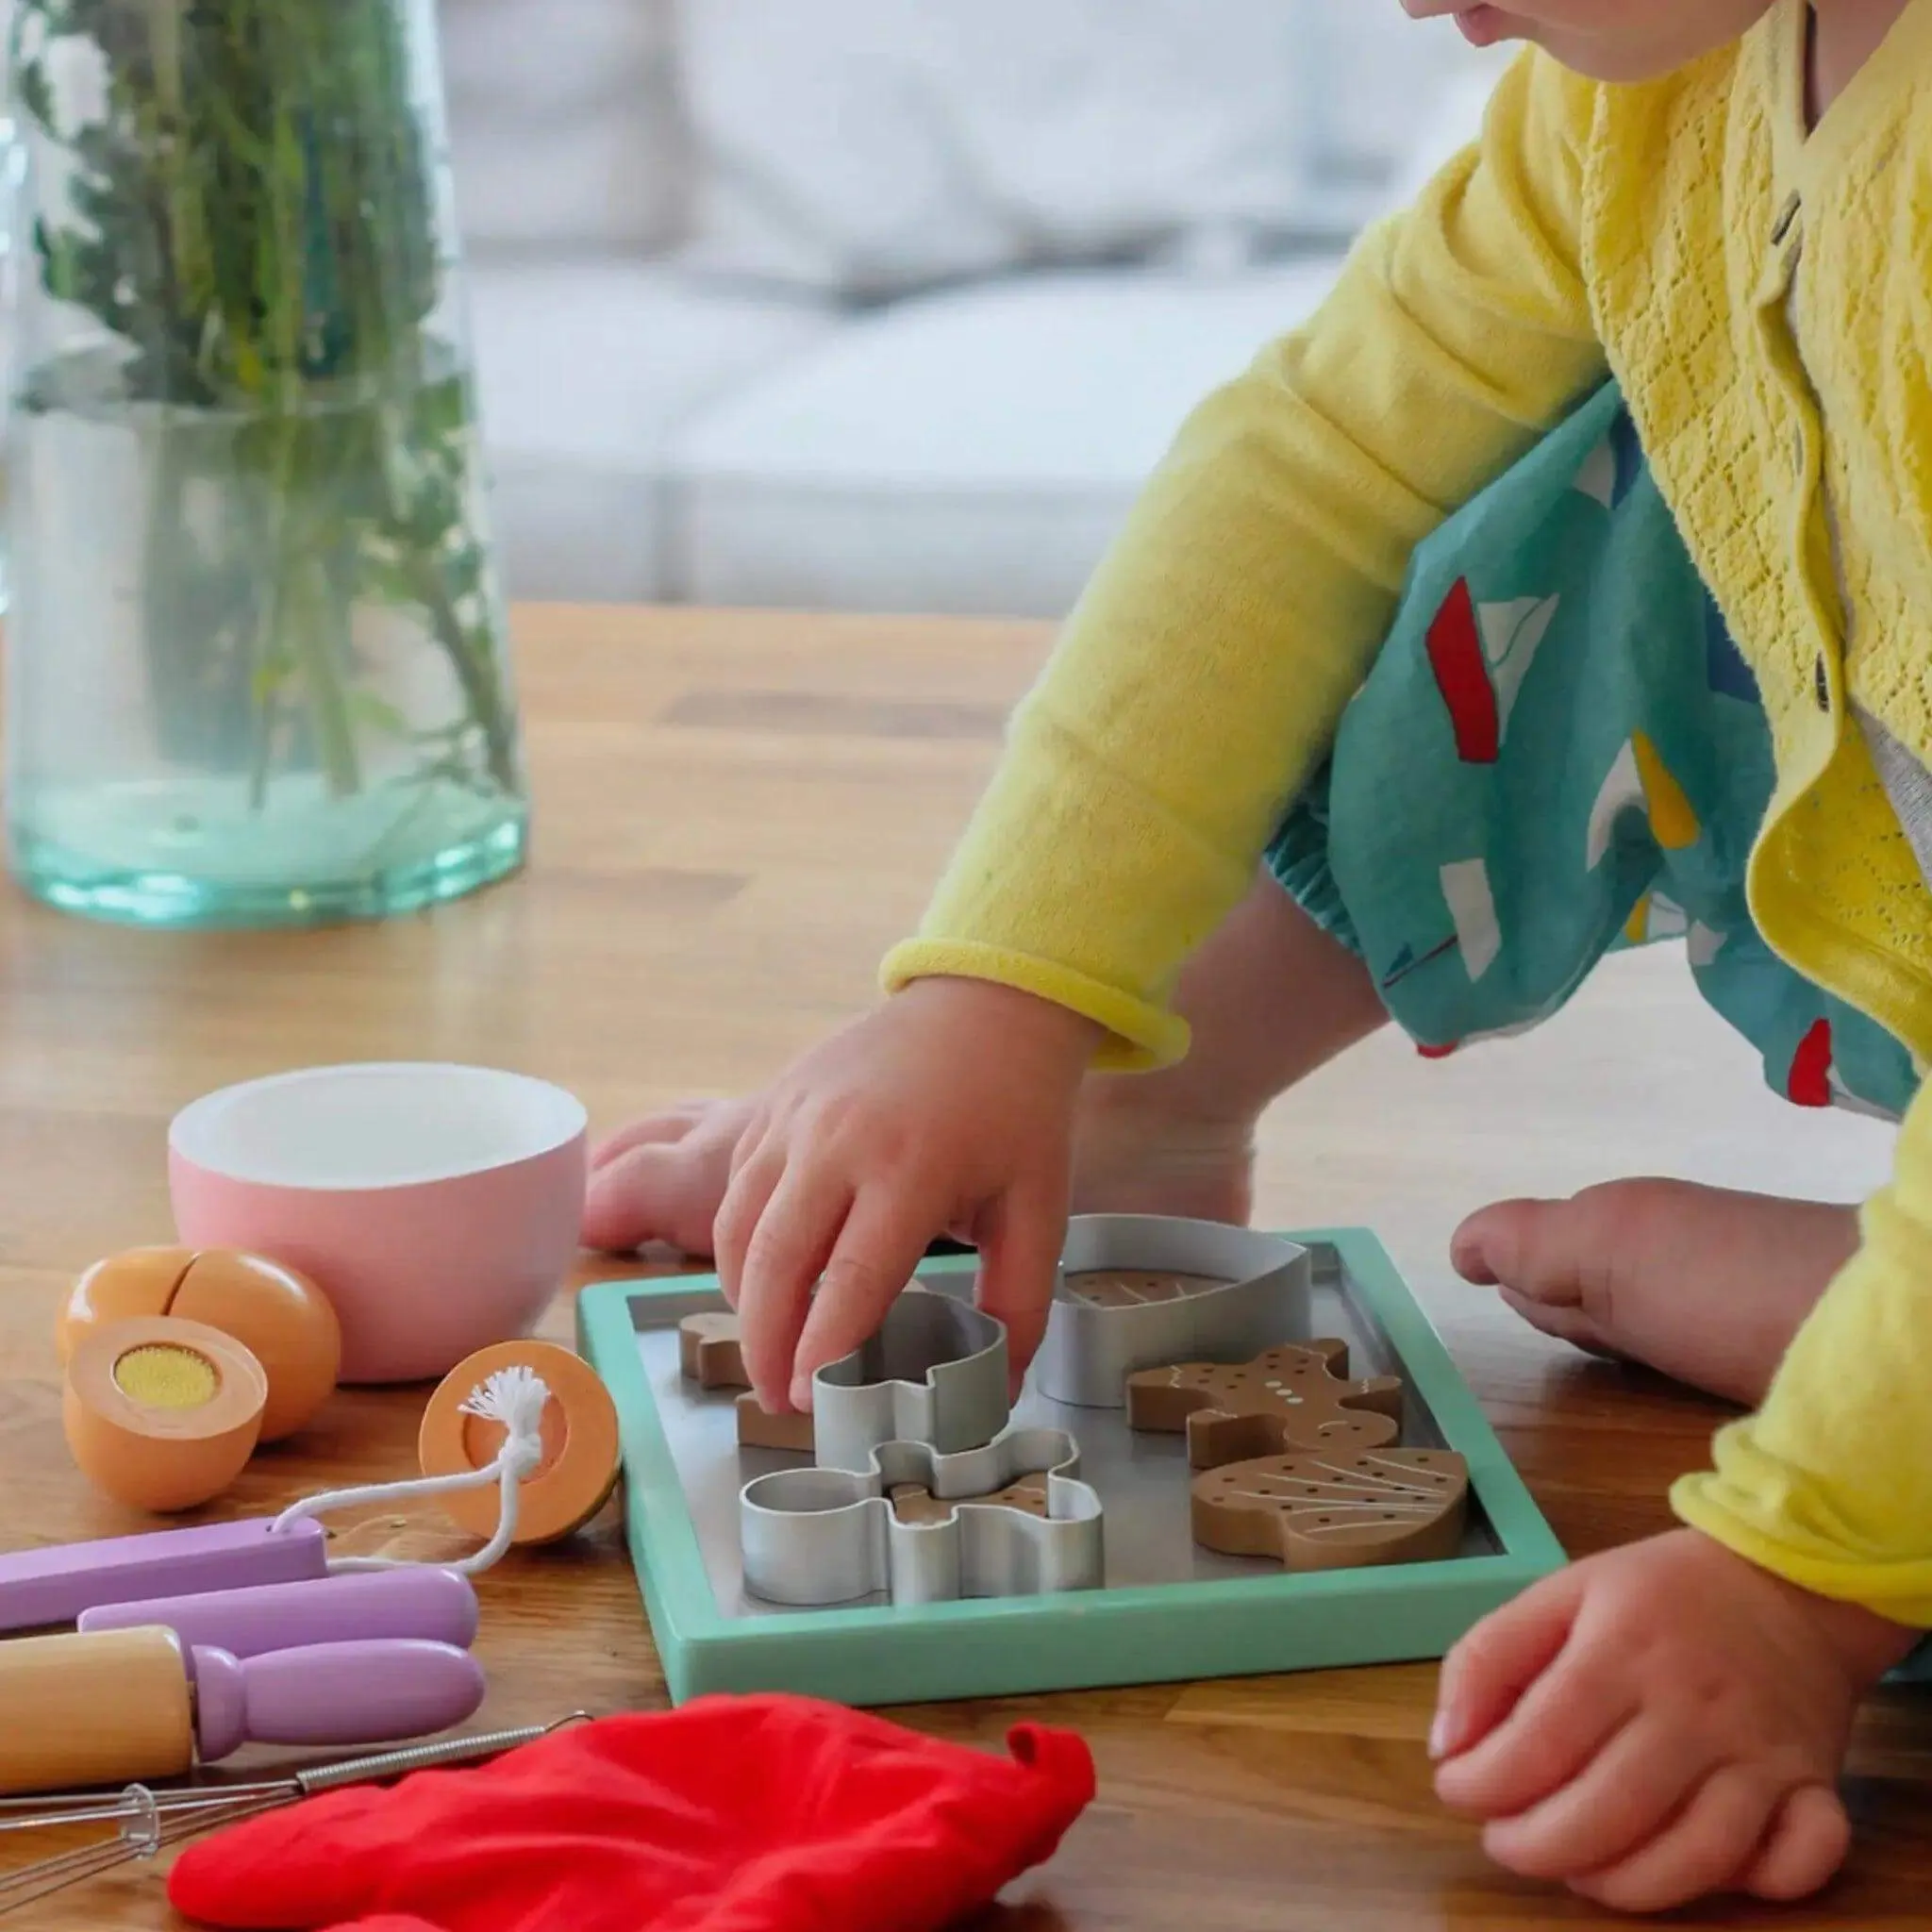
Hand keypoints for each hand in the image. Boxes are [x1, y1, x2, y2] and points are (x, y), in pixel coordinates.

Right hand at [716, 977, 1100, 1413]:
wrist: (985, 1005)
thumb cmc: (1017, 1110)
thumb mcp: (1040, 1208)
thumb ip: (1018, 1303)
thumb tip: (997, 1388)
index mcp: (912, 1168)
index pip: (852, 1277)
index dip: (822, 1348)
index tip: (809, 1400)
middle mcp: (839, 1141)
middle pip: (775, 1260)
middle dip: (765, 1343)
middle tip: (778, 1399)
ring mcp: (796, 1117)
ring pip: (737, 1226)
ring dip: (744, 1299)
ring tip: (770, 1350)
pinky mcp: (775, 1103)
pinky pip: (736, 1188)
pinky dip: (738, 1247)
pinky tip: (765, 1284)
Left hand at [1431, 1527, 1916, 1912]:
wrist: (1786, 1581)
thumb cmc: (1657, 1595)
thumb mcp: (1560, 1593)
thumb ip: (1488, 1657)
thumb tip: (1447, 1746)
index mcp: (1622, 1647)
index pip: (1542, 1741)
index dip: (1485, 1782)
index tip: (1455, 1789)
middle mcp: (1694, 1705)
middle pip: (1612, 1809)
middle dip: (1539, 1846)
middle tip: (1505, 1843)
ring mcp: (1761, 1753)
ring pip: (1697, 1854)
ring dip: (1625, 1885)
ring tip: (1577, 1870)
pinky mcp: (1815, 1786)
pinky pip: (1799, 1860)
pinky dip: (1753, 1886)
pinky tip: (1695, 1874)